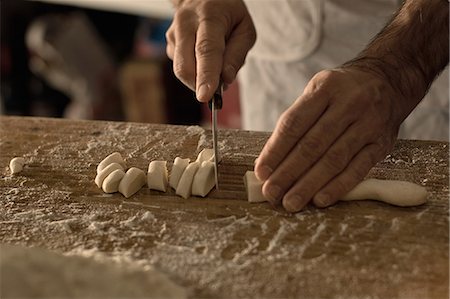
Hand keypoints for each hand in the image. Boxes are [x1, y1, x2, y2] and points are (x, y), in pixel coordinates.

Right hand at [166, 0, 255, 101]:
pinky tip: (203, 57)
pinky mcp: (168, 43)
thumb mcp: (245, 29)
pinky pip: (181, 66)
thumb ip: (237, 55)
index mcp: (209, 16)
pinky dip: (195, 71)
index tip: (205, 96)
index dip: (206, 75)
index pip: (206, 50)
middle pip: (185, 65)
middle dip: (199, 85)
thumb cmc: (228, 15)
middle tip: (216, 93)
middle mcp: (186, 23)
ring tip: (215, 66)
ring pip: (181, 70)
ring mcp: (173, 33)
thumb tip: (226, 80)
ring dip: (199, 79)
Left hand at [254, 67, 407, 212]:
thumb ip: (297, 121)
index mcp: (325, 88)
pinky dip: (338, 186)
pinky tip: (320, 199)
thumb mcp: (318, 91)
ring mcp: (368, 124)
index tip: (261, 172)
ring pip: (334, 159)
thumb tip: (270, 159)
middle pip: (312, 144)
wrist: (388, 80)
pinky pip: (358, 168)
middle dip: (288, 172)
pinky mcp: (382, 143)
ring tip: (291, 202)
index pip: (294, 123)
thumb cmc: (341, 92)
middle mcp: (348, 104)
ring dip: (309, 184)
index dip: (275, 150)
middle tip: (271, 193)